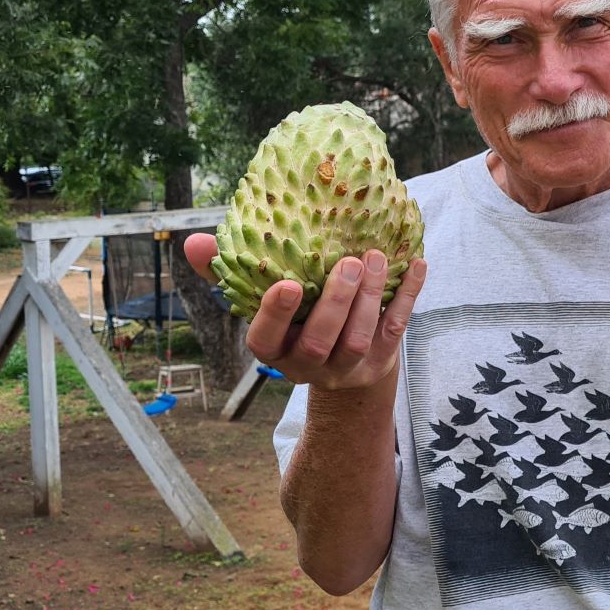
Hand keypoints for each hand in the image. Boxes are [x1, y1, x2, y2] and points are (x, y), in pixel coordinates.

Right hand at [184, 232, 426, 389]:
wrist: (344, 368)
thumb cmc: (295, 319)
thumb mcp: (261, 301)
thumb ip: (228, 272)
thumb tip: (193, 241)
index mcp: (273, 349)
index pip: (265, 340)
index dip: (275, 315)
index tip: (287, 284)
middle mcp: (307, 364)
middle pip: (320, 342)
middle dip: (336, 302)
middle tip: (349, 262)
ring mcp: (346, 368)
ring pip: (357, 339)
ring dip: (369, 298)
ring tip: (375, 258)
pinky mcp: (380, 361)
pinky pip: (394, 329)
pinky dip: (407, 297)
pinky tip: (416, 264)